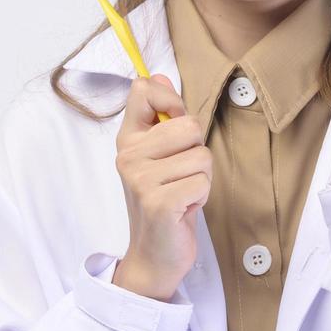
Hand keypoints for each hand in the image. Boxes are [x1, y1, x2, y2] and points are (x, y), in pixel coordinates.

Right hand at [112, 74, 210, 299]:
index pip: (144, 90)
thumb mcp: (160, 155)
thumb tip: (159, 75)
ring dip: (201, 178)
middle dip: (197, 151)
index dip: (171, 102)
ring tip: (182, 193)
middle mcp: (128, 156)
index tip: (173, 127)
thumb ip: (161, 116)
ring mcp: (140, 179)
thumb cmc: (164, 201)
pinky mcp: (158, 202)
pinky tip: (183, 209)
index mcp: (128, 139)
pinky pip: (202, 181)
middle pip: (189, 124)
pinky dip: (202, 197)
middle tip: (181, 175)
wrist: (154, 255)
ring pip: (201, 155)